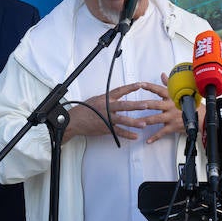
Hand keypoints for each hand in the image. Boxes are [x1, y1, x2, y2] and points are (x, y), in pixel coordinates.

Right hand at [63, 79, 182, 143]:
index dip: (131, 87)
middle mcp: (107, 107)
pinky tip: (135, 136)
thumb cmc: (85, 109)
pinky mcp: (105, 128)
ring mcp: (106, 118)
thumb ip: (109, 98)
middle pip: (124, 105)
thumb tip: (119, 95)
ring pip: (122, 120)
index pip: (120, 91)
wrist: (74, 121)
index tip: (141, 84)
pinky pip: (118, 132)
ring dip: (134, 122)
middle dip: (136, 105)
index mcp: (106, 98)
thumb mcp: (96, 99)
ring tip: (144, 123)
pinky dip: (127, 134)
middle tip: (147, 105)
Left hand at [138, 74, 185, 143]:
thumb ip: (169, 84)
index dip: (150, 86)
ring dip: (146, 121)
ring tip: (137, 122)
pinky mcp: (172, 127)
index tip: (141, 84)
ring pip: (156, 119)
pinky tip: (147, 140)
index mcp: (172, 97)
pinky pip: (162, 133)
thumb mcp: (181, 92)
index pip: (160, 90)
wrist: (202, 118)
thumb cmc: (191, 104)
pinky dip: (155, 137)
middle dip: (146, 105)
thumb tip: (162, 75)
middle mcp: (170, 106)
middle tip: (137, 105)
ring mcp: (171, 117)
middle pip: (156, 105)